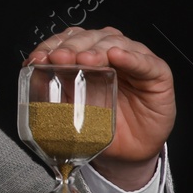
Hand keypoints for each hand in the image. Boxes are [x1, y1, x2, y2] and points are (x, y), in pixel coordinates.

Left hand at [24, 26, 173, 187]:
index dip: (54, 45)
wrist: (127, 154)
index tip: (40, 57)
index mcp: (90, 57)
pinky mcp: (158, 74)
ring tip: (85, 60)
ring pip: (116, 43)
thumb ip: (59, 88)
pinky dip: (132, 58)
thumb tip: (34, 73)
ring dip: (98, 49)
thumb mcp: (73, 108)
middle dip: (73, 47)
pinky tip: (118, 57)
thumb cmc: (102, 126)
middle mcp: (111, 54)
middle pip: (91, 38)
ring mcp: (135, 62)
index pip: (70, 40)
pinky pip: (147, 63)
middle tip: (60, 58)